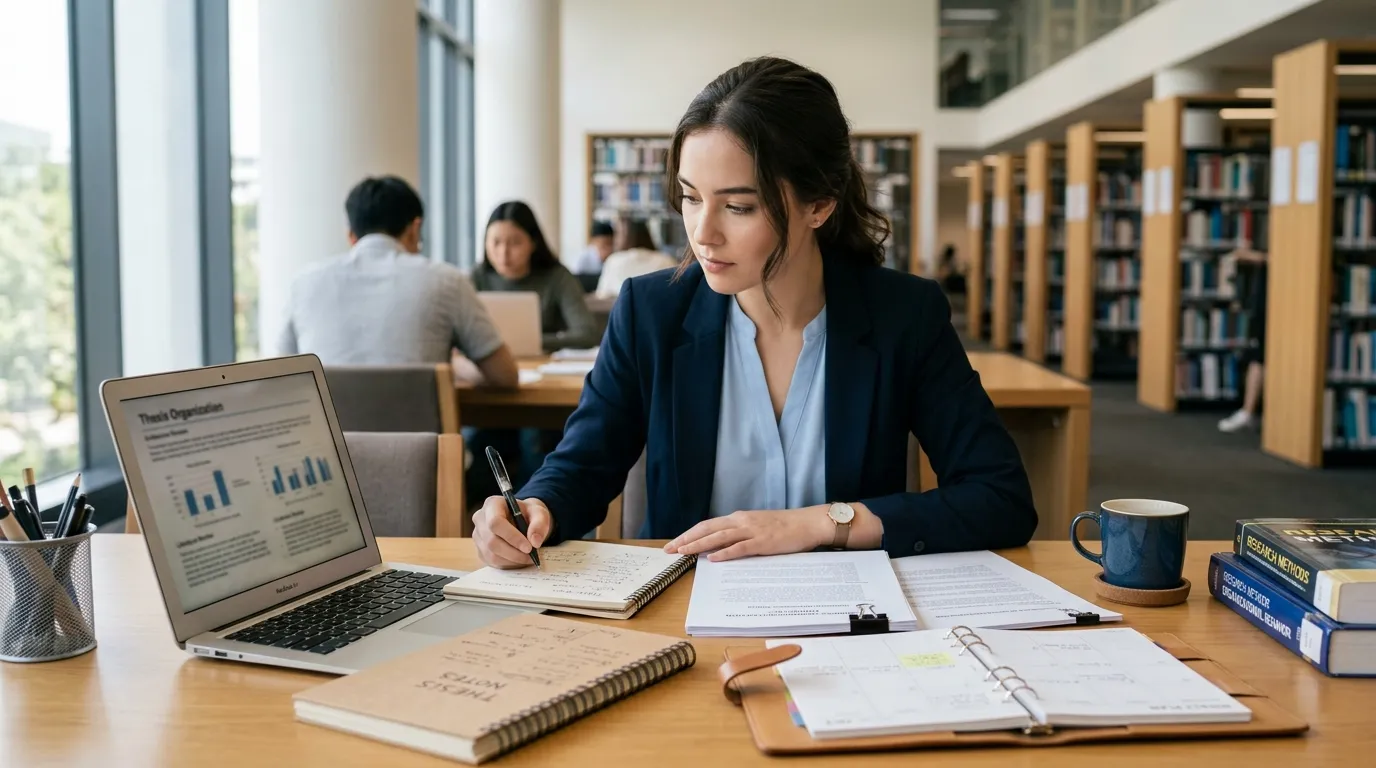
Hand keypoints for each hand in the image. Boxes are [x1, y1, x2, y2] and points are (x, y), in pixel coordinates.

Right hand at [473, 496, 552, 568]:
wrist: (522, 519)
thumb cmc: (528, 514)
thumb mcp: (539, 513)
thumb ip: (540, 524)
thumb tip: (535, 542)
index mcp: (492, 504)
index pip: (495, 522)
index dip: (512, 537)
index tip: (529, 547)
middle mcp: (480, 519)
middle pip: (492, 541)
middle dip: (513, 553)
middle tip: (531, 557)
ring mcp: (478, 536)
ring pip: (491, 554)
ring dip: (512, 560)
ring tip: (528, 558)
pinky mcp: (480, 550)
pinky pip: (492, 562)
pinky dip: (508, 564)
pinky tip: (519, 559)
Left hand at [663, 507, 829, 561]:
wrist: (807, 523)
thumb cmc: (783, 527)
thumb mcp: (756, 527)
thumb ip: (738, 535)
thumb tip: (719, 547)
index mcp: (738, 518)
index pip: (707, 525)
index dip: (689, 534)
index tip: (674, 543)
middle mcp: (741, 521)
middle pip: (707, 529)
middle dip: (686, 539)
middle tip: (669, 550)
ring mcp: (752, 530)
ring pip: (719, 536)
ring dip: (699, 545)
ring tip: (683, 552)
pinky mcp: (763, 541)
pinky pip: (740, 547)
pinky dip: (725, 552)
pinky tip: (713, 558)